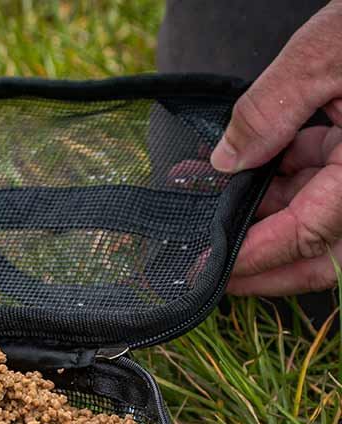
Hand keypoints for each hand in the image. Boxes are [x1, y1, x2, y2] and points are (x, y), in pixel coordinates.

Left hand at [210, 1, 341, 296]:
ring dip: (258, 214)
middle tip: (200, 262)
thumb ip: (273, 107)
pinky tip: (236, 167)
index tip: (204, 266)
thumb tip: (225, 159)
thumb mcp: (331, 51)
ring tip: (199, 199)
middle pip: (318, 254)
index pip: (308, 238)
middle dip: (257, 263)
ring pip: (314, 220)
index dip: (253, 258)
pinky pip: (321, 185)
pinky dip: (279, 181)